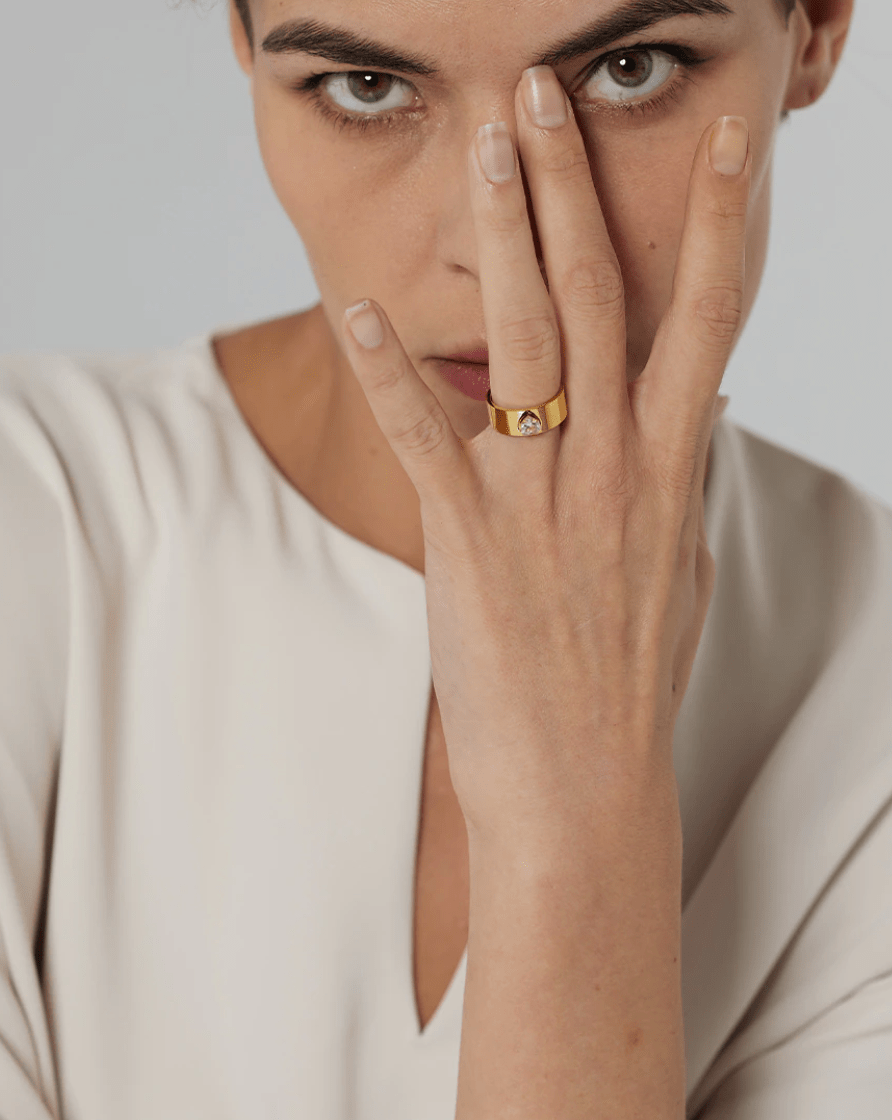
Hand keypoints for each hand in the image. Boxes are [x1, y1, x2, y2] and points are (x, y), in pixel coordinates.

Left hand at [341, 66, 747, 846]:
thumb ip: (682, 480)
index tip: (725, 142)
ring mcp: (543, 499)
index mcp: (669, 468)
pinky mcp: (471, 540)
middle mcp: (614, 467)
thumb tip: (695, 412)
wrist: (584, 784)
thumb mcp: (679, 568)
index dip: (717, 223)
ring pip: (526, 339)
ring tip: (487, 146)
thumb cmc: (631, 679)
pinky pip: (428, 440)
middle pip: (600, 297)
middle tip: (546, 97)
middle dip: (574, 186)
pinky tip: (362, 311)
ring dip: (504, 233)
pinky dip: (393, 374)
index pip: (707, 319)